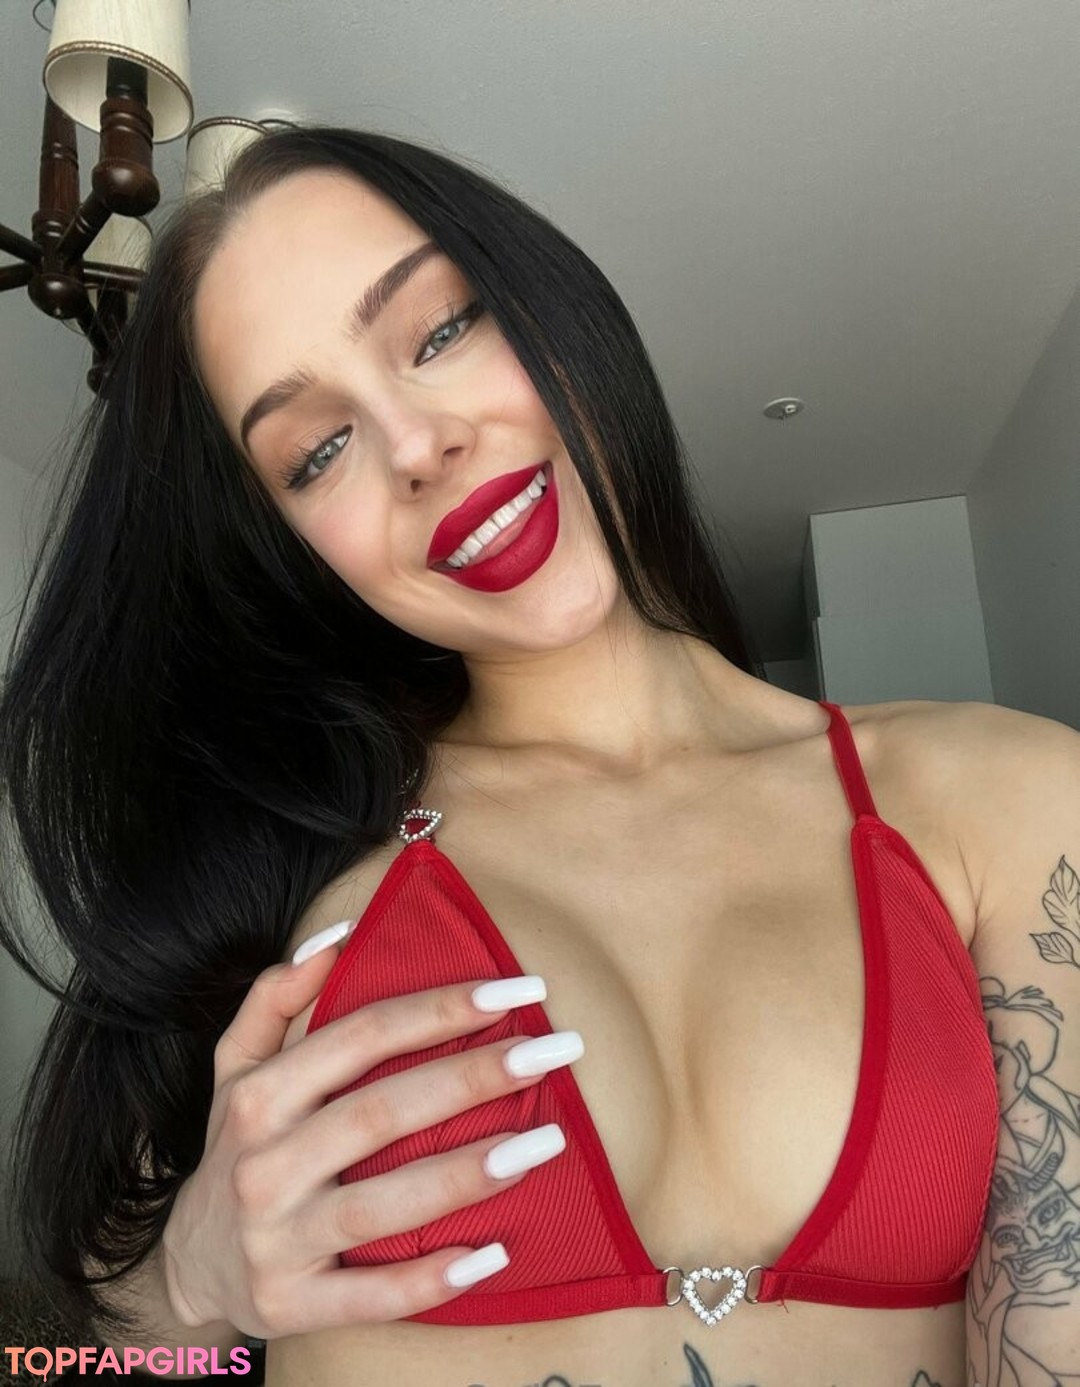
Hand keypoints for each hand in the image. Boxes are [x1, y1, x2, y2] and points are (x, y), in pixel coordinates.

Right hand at [161, 933, 575, 1337]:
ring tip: (546, 1142)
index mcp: (258, 1096)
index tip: (516, 990)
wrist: (189, 1266)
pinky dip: (430, 1281)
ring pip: (383, 1205)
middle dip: (474, 1077)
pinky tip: (493, 1254)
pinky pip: (369, 1296)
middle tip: (554, 1052)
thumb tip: (341, 935)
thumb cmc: (239, 1147)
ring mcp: (276, 1241)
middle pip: (382, 1112)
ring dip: (469, 1173)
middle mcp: (264, 1164)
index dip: (441, 1008)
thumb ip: (277, 996)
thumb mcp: (235, 1065)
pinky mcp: (290, 1305)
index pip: (361, 1035)